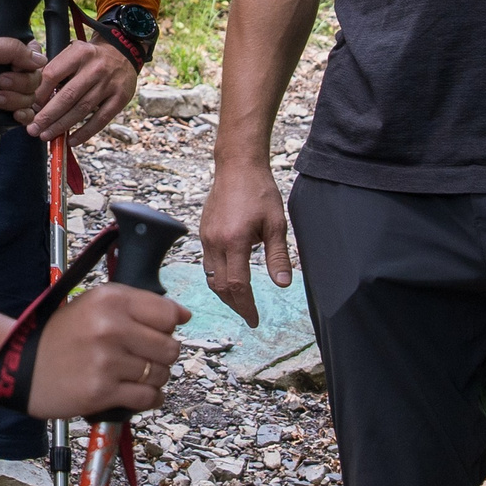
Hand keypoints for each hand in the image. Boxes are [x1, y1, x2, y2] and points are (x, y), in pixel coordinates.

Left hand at [0, 36, 41, 124]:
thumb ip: (11, 48)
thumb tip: (40, 60)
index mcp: (8, 53)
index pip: (34, 55)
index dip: (28, 63)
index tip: (14, 66)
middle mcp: (13, 71)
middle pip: (35, 78)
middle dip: (18, 83)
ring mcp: (13, 93)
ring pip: (32, 97)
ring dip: (13, 99)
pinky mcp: (10, 111)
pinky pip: (29, 114)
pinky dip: (23, 115)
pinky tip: (13, 114)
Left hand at [28, 39, 138, 144]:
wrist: (123, 52)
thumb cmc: (89, 58)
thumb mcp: (72, 53)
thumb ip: (54, 70)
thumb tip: (35, 99)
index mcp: (79, 53)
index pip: (52, 75)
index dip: (39, 94)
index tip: (30, 107)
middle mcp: (95, 68)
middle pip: (67, 96)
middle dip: (47, 116)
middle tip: (33, 129)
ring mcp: (109, 84)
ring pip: (82, 110)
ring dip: (62, 126)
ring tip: (47, 135)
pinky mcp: (121, 98)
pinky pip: (100, 119)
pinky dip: (85, 133)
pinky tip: (71, 141)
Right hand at [29, 284, 184, 419]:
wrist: (19, 368)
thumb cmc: (60, 337)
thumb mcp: (93, 305)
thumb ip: (136, 306)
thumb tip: (183, 315)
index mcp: (110, 299)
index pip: (168, 314)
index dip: (170, 327)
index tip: (161, 333)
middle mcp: (110, 326)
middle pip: (170, 347)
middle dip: (163, 356)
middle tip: (145, 358)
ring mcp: (106, 360)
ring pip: (161, 374)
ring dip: (155, 379)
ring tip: (135, 376)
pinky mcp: (101, 391)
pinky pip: (147, 398)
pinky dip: (150, 399)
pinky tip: (139, 394)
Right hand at [199, 160, 290, 326]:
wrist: (237, 166)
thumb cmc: (259, 190)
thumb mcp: (276, 223)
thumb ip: (278, 256)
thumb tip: (283, 284)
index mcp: (234, 241)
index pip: (237, 286)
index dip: (246, 306)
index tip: (254, 319)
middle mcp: (215, 242)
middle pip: (220, 287)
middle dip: (235, 305)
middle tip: (249, 315)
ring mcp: (206, 237)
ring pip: (210, 277)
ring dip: (225, 293)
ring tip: (241, 301)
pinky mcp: (203, 232)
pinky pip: (207, 263)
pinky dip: (218, 277)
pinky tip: (230, 278)